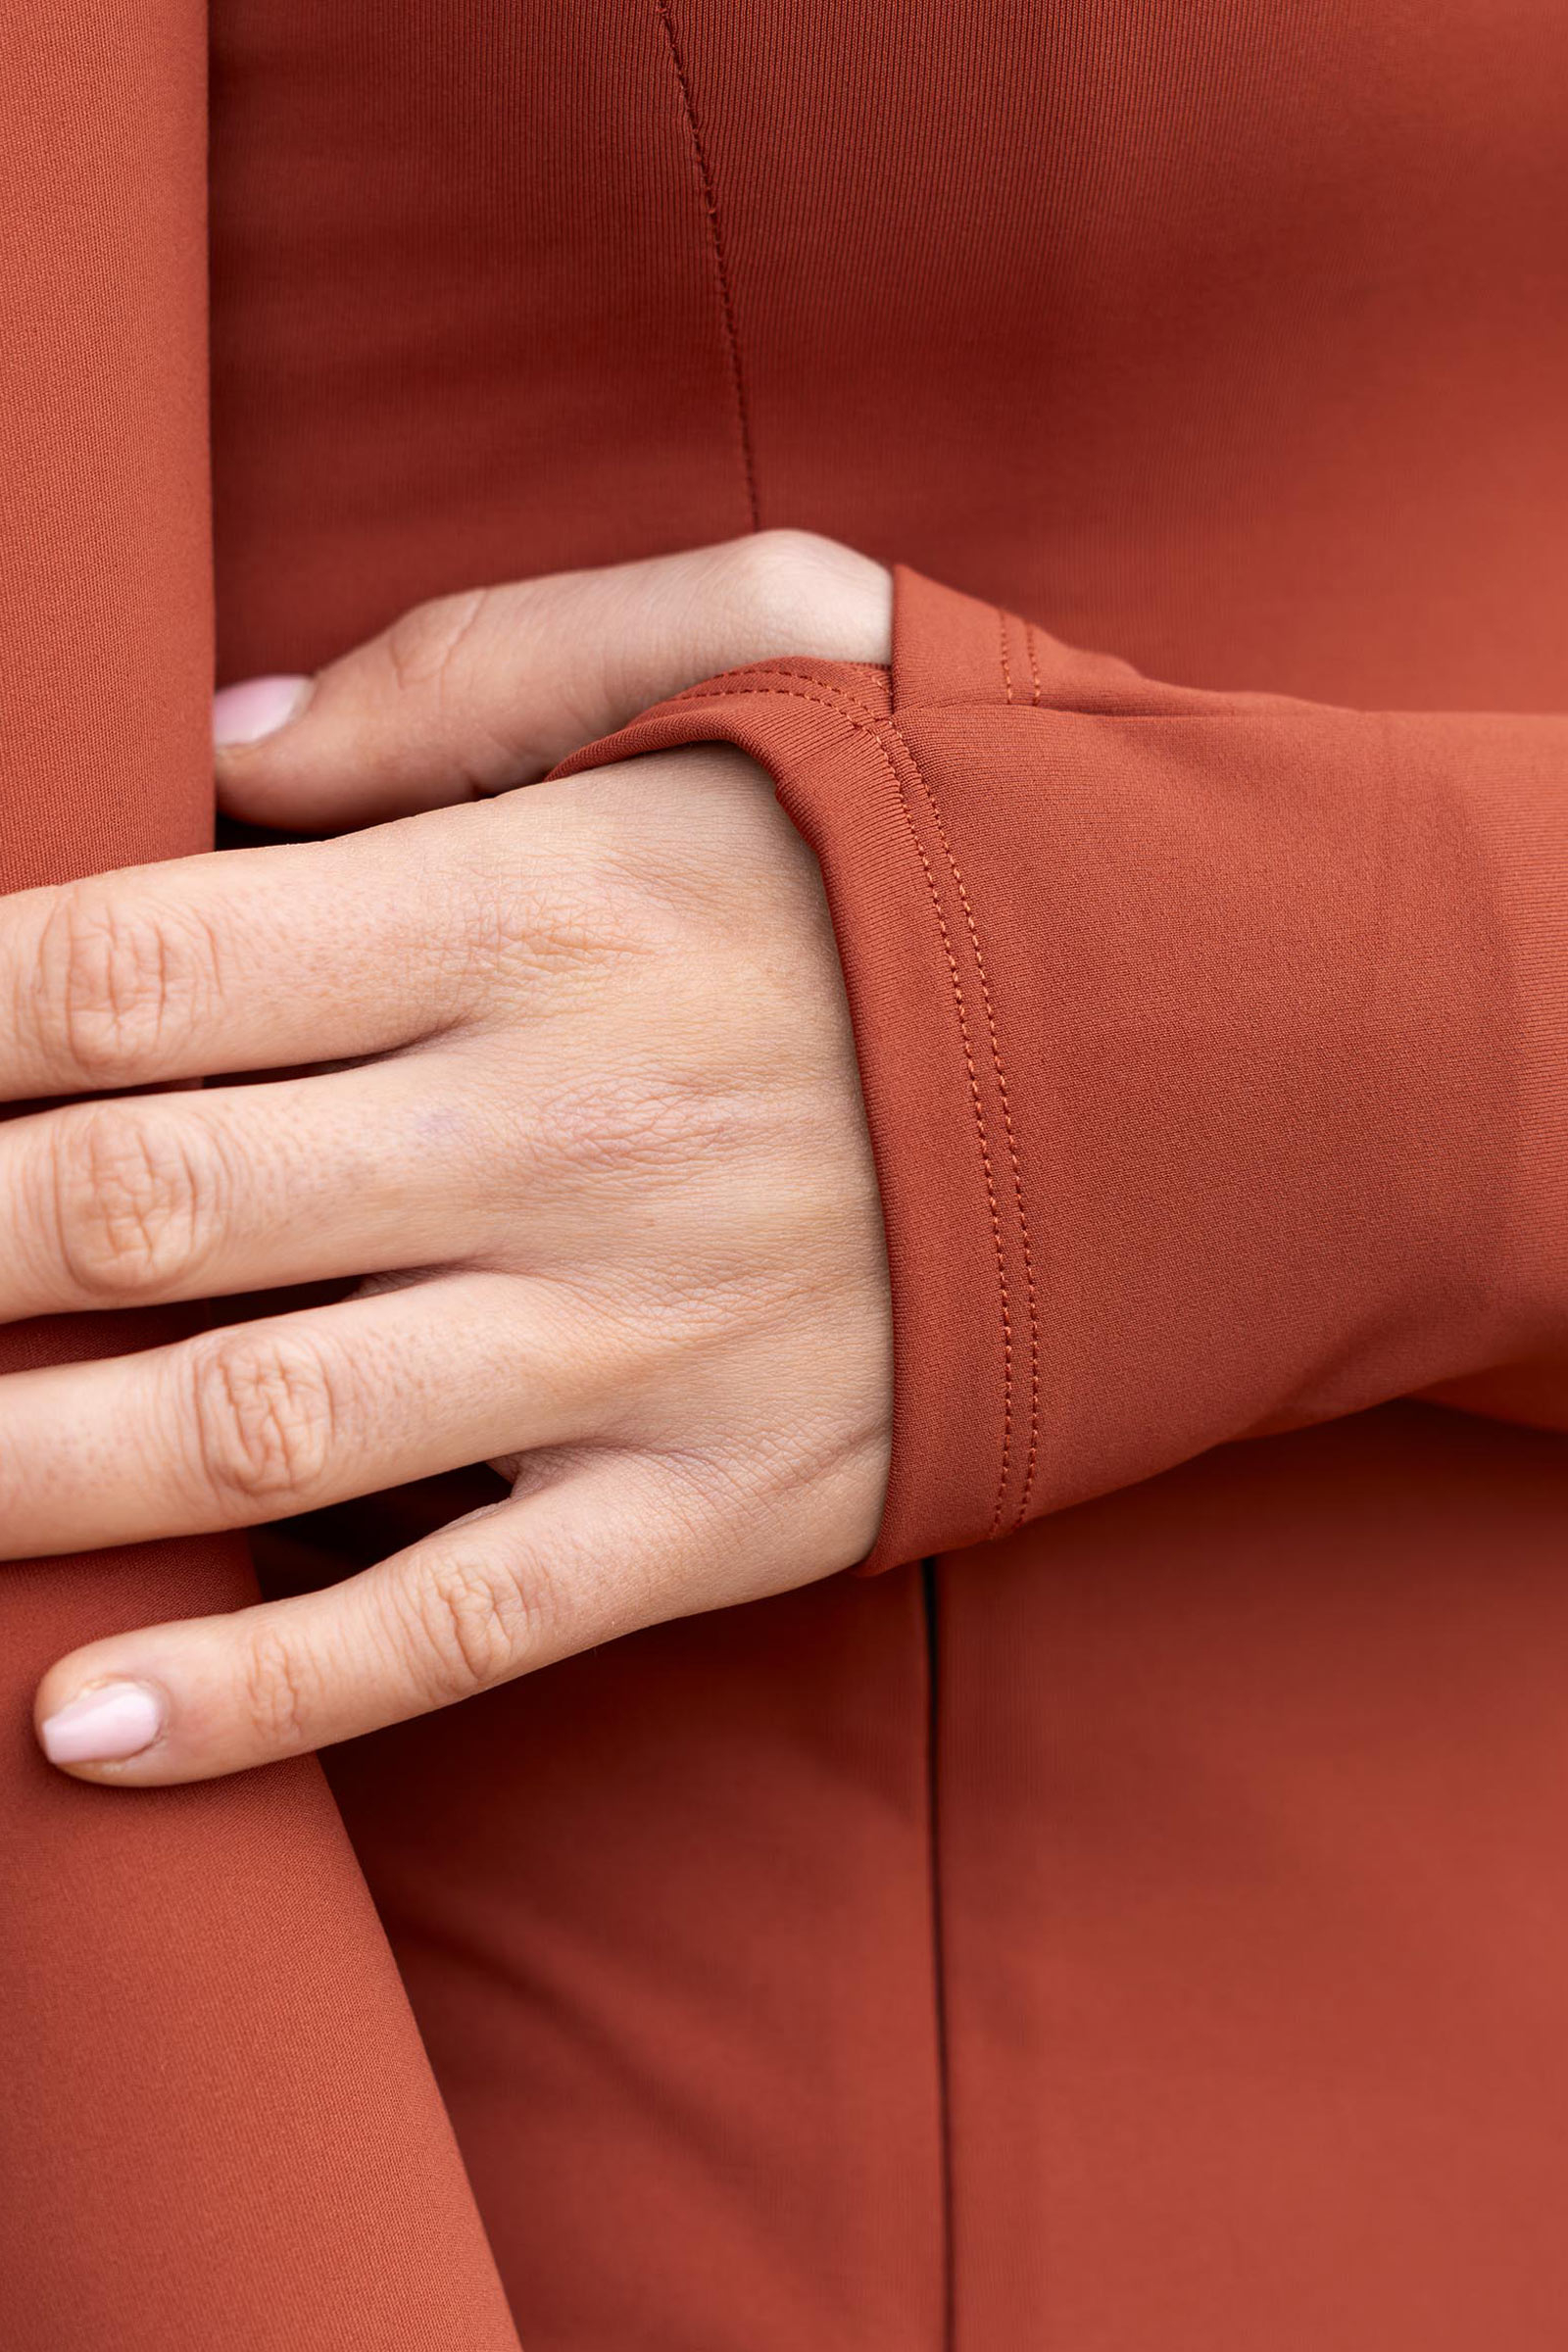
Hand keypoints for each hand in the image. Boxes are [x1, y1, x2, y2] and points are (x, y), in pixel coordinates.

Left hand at [23, 530, 894, 1782]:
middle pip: (137, 1208)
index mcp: (551, 906)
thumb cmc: (986, 839)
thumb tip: (216, 756)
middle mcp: (564, 1134)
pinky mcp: (722, 1509)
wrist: (1260, 1058)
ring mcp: (640, 1347)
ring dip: (7, 1472)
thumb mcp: (789, 636)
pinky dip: (258, 1698)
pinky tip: (84, 1732)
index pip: (136, 966)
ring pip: (251, 1434)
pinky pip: (455, 1630)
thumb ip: (489, 658)